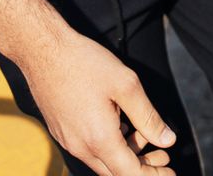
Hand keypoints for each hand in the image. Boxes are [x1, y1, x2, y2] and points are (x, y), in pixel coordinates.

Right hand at [4, 18, 175, 174]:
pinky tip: (120, 127)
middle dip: (143, 167)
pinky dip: (109, 146)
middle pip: (116, 171)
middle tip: (163, 155)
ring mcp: (68, 141)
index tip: (170, 169)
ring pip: (102, 161)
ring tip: (145, 136)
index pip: (131, 174)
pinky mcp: (61, 131)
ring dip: (126, 156)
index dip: (153, 174)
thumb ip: (148, 117)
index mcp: (99, 139)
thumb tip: (167, 140)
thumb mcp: (126, 85)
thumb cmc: (84, 63)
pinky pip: (89, 149)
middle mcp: (81, 147)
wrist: (42, 50)